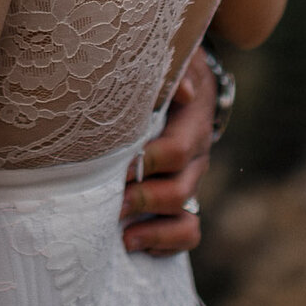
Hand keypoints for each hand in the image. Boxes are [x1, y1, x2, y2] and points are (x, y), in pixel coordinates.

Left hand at [122, 48, 214, 254]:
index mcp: (191, 125)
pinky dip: (164, 244)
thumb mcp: (175, 61)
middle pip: (179, 191)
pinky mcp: (182, 200)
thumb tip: (182, 91)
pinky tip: (135, 242)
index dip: (147, 162)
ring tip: (124, 238)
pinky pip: (186, 232)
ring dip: (154, 232)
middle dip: (144, 201)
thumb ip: (174, 72)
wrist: (189, 84)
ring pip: (186, 218)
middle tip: (111, 203)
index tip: (116, 166)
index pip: (176, 151)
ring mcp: (189, 182)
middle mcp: (194, 159)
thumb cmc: (168, 71)